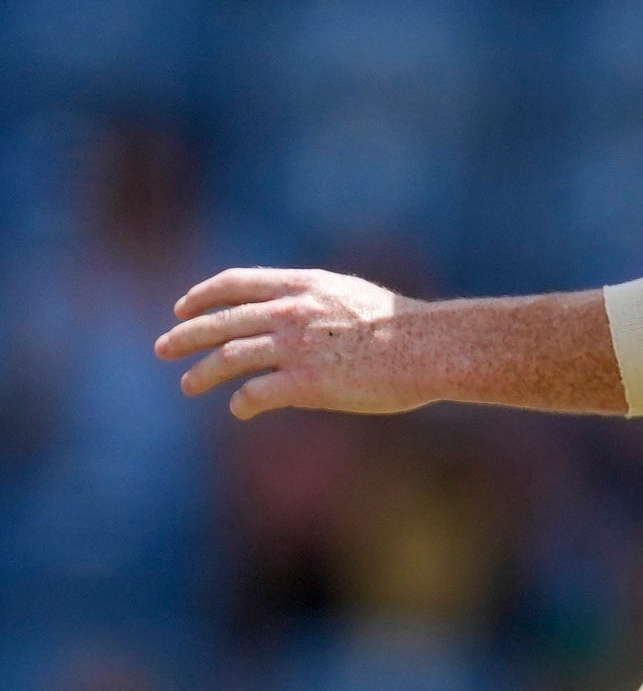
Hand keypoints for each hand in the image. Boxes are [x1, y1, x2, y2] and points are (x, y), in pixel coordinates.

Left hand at [154, 268, 432, 418]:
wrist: (430, 347)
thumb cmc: (400, 325)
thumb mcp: (350, 293)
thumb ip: (313, 300)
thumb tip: (285, 313)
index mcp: (304, 285)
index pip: (236, 282)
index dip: (202, 295)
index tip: (183, 307)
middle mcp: (292, 311)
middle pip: (220, 321)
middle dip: (185, 336)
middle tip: (163, 349)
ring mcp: (296, 347)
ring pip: (227, 358)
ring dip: (201, 373)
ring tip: (189, 385)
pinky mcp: (306, 384)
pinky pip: (253, 394)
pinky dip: (240, 402)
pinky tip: (240, 408)